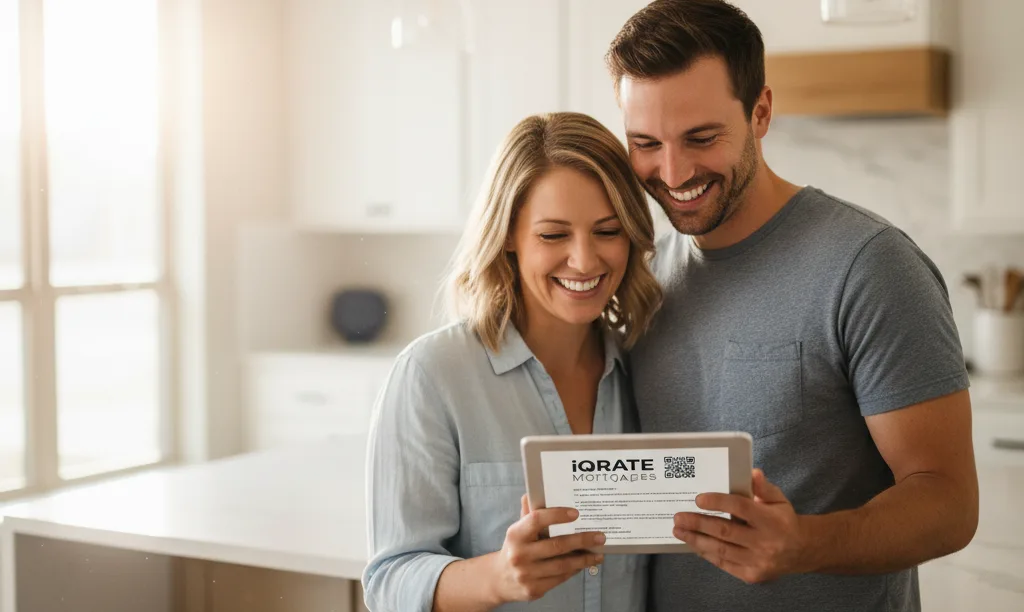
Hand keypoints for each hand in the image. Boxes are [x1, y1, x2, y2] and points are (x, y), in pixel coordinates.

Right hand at [491, 495, 604, 602]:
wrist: (500, 579)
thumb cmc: (515, 549)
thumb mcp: (517, 530)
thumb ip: (528, 514)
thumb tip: (532, 493)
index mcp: (515, 534)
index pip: (537, 520)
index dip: (557, 515)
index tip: (576, 513)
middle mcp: (520, 554)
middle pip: (557, 545)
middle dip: (582, 540)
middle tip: (600, 536)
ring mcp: (527, 574)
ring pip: (563, 565)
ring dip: (584, 559)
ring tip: (598, 553)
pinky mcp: (534, 589)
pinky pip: (560, 578)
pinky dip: (574, 570)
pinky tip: (583, 564)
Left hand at [673, 469, 807, 583]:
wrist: (801, 551)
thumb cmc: (784, 520)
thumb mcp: (778, 500)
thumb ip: (764, 487)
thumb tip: (753, 472)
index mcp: (771, 521)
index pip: (741, 509)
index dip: (719, 503)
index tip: (699, 499)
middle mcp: (764, 543)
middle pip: (725, 532)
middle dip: (698, 523)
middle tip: (678, 517)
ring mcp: (758, 562)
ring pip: (721, 550)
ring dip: (696, 540)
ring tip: (679, 531)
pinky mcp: (752, 575)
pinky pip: (724, 564)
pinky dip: (707, 553)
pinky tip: (694, 544)